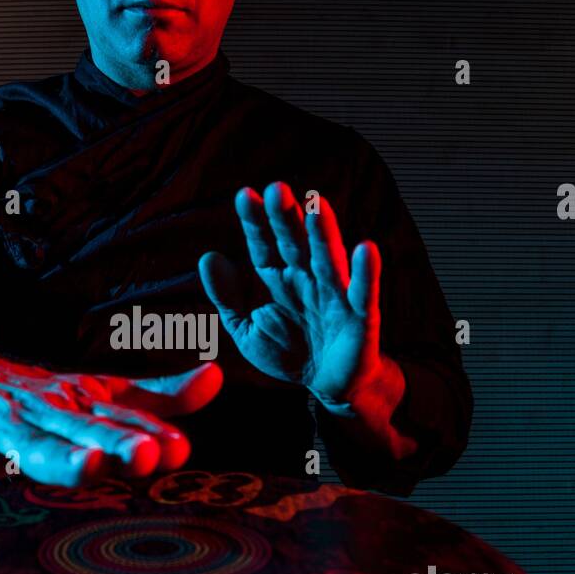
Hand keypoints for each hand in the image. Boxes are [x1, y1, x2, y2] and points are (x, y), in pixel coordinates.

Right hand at [0, 354, 222, 512]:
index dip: (149, 431)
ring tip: (88, 467)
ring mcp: (2, 425)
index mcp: (81, 401)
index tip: (179, 448)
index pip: (120, 417)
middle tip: (146, 453)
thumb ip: (156, 396)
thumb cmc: (41, 396)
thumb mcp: (98, 393)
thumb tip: (217, 377)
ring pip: (32, 444)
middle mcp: (46, 410)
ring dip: (59, 456)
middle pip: (83, 428)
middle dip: (114, 440)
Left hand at [198, 182, 382, 405]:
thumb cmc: (286, 350)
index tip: (244, 196)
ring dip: (323, 233)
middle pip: (294, 244)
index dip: (255, 222)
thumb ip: (227, 296)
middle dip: (286, 218)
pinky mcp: (361, 317)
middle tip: (276, 188)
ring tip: (316, 204)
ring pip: (328, 259)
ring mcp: (335, 295)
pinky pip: (363, 293)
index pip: (263, 245)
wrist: (326, 384)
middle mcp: (306, 279)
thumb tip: (208, 256)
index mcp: (277, 279)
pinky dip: (366, 273)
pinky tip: (365, 249)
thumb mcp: (246, 329)